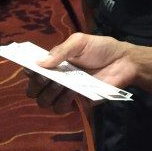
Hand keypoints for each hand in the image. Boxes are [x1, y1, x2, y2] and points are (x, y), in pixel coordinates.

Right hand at [25, 32, 141, 113]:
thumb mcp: (79, 42)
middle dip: (36, 85)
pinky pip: (61, 108)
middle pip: (34, 90)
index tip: (32, 69)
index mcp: (54, 63)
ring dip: (49, 94)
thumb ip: (60, 51)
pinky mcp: (78, 103)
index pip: (32, 71)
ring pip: (44, 102)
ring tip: (61, 84)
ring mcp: (66, 92)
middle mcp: (57, 79)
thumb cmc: (100, 49)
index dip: (28, 71)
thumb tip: (39, 63)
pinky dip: (63, 101)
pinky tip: (72, 91)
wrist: (123, 61)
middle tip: (47, 78)